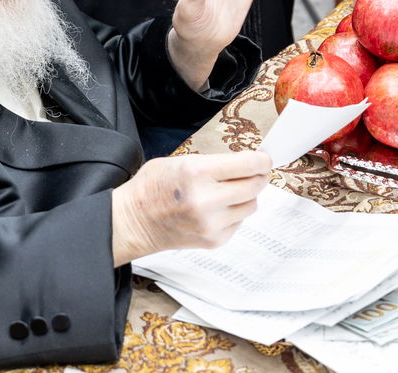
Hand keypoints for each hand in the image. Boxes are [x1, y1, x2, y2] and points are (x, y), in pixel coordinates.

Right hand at [111, 151, 271, 264]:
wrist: (134, 221)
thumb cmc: (153, 187)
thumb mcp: (179, 161)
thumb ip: (213, 163)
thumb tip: (244, 163)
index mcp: (197, 172)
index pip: (248, 164)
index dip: (262, 160)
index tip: (264, 158)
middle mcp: (207, 199)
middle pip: (255, 185)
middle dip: (259, 176)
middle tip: (256, 171)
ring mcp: (211, 223)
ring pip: (251, 205)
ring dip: (247, 195)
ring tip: (231, 190)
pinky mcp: (214, 240)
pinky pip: (239, 222)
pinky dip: (234, 212)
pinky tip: (218, 207)